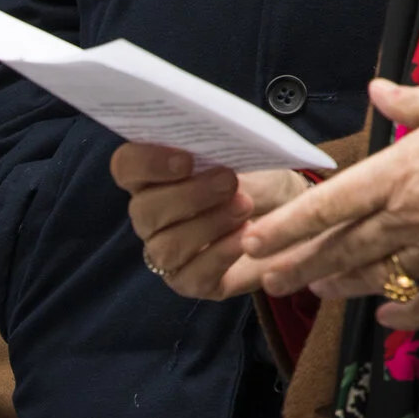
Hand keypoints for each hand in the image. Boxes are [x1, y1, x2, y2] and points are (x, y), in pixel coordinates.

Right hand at [112, 144, 308, 299]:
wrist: (291, 217)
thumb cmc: (260, 181)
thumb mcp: (243, 154)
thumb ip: (217, 146)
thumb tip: (212, 135)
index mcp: (153, 178)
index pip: (126, 168)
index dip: (147, 163)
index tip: (186, 159)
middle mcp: (152, 218)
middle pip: (144, 211)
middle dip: (188, 196)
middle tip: (228, 181)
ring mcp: (167, 253)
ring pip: (166, 246)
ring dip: (207, 224)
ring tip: (244, 207)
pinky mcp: (190, 282)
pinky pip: (193, 276)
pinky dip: (221, 254)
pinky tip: (245, 238)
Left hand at [240, 77, 418, 331]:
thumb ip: (408, 103)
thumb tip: (376, 90)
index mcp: (399, 171)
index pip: (329, 204)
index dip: (287, 227)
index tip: (254, 241)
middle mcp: (411, 215)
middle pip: (342, 247)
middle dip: (301, 266)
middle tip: (269, 280)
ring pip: (377, 274)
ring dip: (343, 284)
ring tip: (318, 288)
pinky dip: (407, 313)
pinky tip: (387, 314)